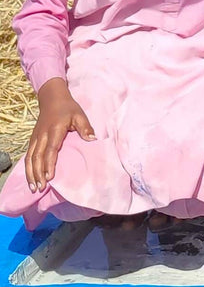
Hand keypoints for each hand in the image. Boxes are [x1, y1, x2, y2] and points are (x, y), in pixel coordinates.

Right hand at [25, 78, 94, 192]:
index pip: (50, 149)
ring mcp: (35, 137)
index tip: (50, 176)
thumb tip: (92, 139)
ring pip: (30, 158)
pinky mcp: (32, 139)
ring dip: (30, 173)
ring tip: (34, 187)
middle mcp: (42, 135)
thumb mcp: (79, 114)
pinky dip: (27, 167)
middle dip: (38, 173)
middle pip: (37, 157)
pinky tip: (30, 177)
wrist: (52, 98)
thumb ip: (85, 127)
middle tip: (40, 187)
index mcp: (55, 129)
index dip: (49, 163)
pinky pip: (28, 155)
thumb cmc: (68, 108)